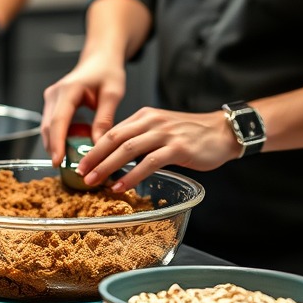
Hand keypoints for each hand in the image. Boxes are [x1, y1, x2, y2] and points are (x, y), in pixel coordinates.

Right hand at [39, 53, 126, 165]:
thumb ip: (104, 120)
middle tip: (68, 168)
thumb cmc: (107, 72)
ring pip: (48, 128)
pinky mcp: (52, 104)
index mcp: (69, 89)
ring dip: (59, 144)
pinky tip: (78, 140)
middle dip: (55, 149)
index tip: (58, 162)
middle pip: (48, 127)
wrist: (99, 59)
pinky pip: (53, 125)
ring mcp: (51, 98)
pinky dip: (62, 136)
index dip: (57, 143)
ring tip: (76, 155)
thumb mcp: (112, 94)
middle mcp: (55, 94)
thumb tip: (98, 146)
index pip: (58, 121)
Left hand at [75, 107, 241, 191]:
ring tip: (94, 181)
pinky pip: (149, 163)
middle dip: (94, 157)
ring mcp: (164, 134)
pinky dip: (132, 175)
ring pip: (128, 149)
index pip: (112, 131)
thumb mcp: (161, 128)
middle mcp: (151, 121)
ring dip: (108, 167)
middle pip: (114, 139)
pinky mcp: (178, 148)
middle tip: (80, 174)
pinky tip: (121, 186)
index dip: (94, 148)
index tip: (80, 163)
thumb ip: (140, 136)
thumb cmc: (191, 134)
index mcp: (144, 116)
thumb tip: (116, 155)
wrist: (222, 132)